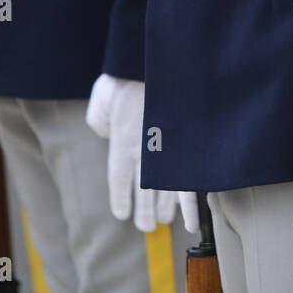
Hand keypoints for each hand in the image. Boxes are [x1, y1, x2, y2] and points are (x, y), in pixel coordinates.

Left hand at [85, 73, 186, 231]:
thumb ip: (101, 121)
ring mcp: (166, 152)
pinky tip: (192, 224)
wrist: (150, 66)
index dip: (121, 198)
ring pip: (165, 191)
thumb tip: (107, 131)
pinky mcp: (184, 149)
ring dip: (164, 209)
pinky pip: (188, 184)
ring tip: (162, 222)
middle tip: (146, 226)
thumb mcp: (101, 102)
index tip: (123, 213)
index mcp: (122, 142)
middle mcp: (144, 153)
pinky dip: (190, 206)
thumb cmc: (123, 79)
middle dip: (145, 211)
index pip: (120, 179)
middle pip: (143, 191)